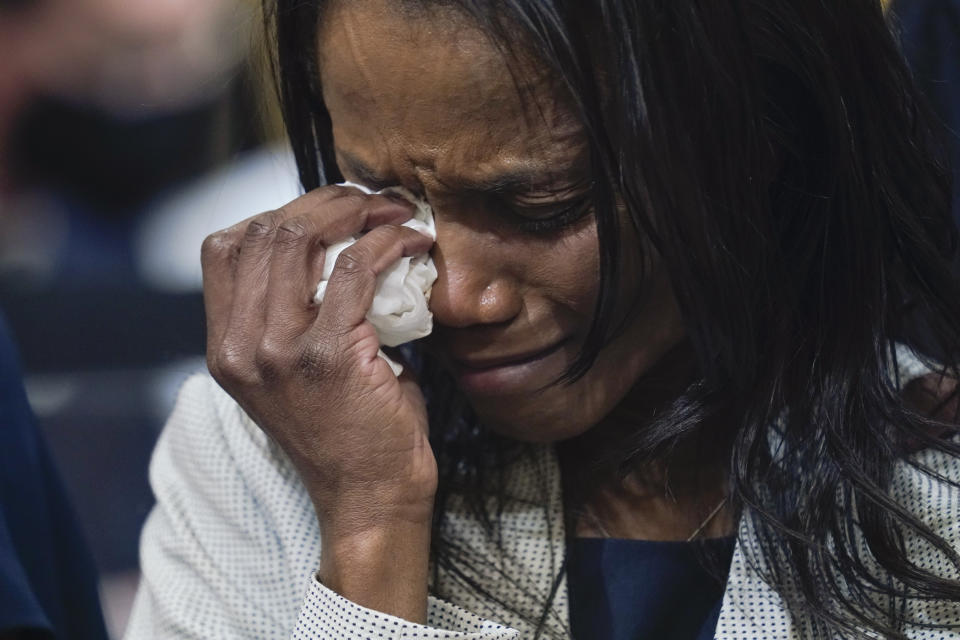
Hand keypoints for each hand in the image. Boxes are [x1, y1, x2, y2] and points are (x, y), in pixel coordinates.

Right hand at [201, 185, 437, 537]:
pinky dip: (390, 243)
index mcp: (225, 346)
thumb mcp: (294, 371)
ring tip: (396, 212)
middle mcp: (240, 346)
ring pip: (301, 238)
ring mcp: (278, 351)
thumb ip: (294, 311)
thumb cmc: (347, 432)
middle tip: (373, 200)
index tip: (329, 210)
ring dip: (357, 211)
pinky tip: (415, 243)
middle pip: (263, 230)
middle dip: (326, 201)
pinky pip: (355, 270)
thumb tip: (335, 242)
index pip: (224, 247)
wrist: (369, 498)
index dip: (279, 212)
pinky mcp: (328, 356)